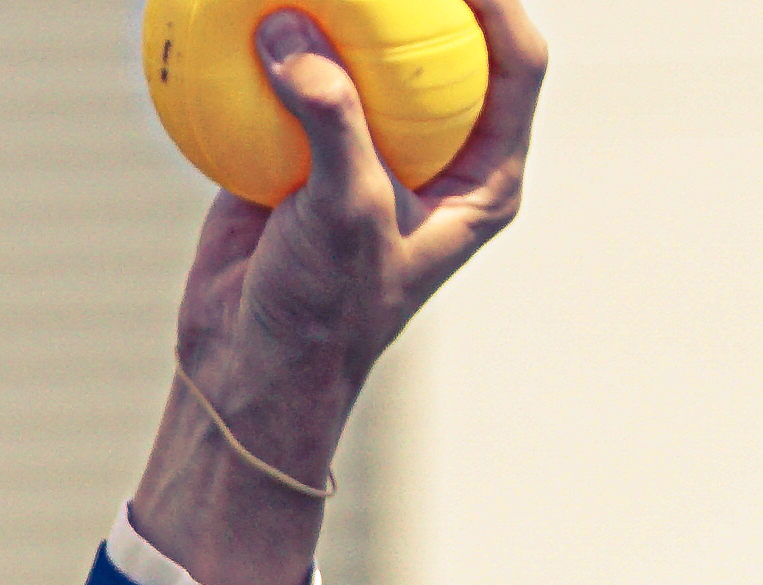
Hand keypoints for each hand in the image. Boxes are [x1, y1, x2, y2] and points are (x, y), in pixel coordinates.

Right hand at [133, 0, 547, 584]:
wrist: (245, 369)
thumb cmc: (322, 311)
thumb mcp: (346, 211)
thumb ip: (330, 116)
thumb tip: (284, 30)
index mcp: (478, 173)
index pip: (517, 63)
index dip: (499, 2)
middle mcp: (431, 152)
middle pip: (437, 45)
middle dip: (411, 1)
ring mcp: (365, 146)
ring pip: (359, 55)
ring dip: (335, 9)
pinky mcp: (300, 148)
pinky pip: (289, 80)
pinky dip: (269, 46)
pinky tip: (247, 9)